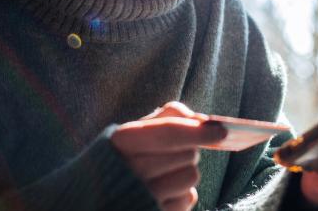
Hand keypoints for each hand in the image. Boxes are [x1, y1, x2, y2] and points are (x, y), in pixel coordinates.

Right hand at [111, 102, 225, 210]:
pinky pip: (188, 199)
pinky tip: (164, 193)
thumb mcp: (134, 133)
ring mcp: (143, 197)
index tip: (222, 131)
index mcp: (121, 141)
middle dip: (189, 150)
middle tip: (172, 154)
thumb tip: (201, 119)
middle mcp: (130, 171)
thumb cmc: (123, 159)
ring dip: (187, 172)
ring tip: (166, 174)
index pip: (168, 132)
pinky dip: (182, 194)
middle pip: (187, 154)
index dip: (198, 130)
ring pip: (192, 176)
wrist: (96, 199)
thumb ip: (166, 118)